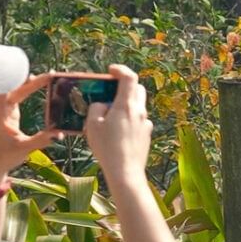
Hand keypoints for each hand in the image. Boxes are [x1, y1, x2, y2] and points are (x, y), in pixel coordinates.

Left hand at [0, 72, 57, 185]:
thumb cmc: (3, 157)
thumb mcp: (23, 148)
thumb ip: (41, 140)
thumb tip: (60, 133)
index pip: (5, 89)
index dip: (17, 78)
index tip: (32, 72)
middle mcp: (0, 107)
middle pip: (15, 86)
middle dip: (31, 79)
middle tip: (51, 75)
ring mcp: (4, 108)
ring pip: (17, 89)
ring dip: (30, 82)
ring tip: (48, 76)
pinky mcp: (9, 111)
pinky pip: (19, 94)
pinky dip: (28, 88)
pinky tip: (39, 82)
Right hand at [85, 66, 151, 185]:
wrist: (126, 171)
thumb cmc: (107, 148)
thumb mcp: (93, 125)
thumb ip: (97, 108)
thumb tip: (103, 104)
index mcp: (126, 105)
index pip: (129, 77)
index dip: (120, 70)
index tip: (111, 70)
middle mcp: (140, 111)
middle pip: (138, 88)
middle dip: (125, 85)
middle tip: (111, 90)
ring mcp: (146, 123)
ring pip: (139, 105)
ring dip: (127, 102)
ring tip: (111, 113)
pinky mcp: (147, 134)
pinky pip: (139, 119)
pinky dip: (130, 117)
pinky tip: (118, 129)